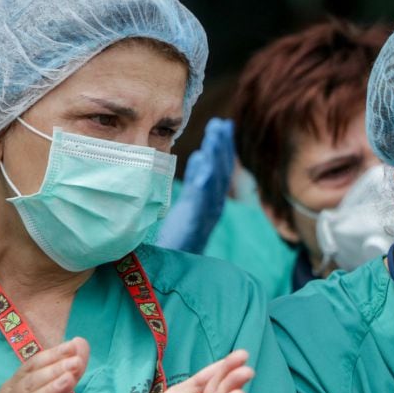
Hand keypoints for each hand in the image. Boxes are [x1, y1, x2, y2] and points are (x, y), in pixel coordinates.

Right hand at [0, 338, 88, 392]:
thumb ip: (62, 383)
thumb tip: (79, 354)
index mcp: (13, 392)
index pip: (31, 367)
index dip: (54, 354)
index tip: (76, 344)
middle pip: (30, 382)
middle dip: (54, 368)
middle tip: (77, 359)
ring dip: (49, 389)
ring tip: (69, 378)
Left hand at [155, 117, 235, 253]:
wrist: (170, 268)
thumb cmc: (176, 240)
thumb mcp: (185, 206)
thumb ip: (194, 182)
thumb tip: (197, 157)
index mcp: (208, 201)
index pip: (218, 170)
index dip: (222, 148)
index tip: (223, 125)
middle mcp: (211, 206)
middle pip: (221, 172)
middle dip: (223, 147)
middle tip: (222, 124)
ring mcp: (205, 214)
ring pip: (215, 180)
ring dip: (217, 156)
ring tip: (216, 134)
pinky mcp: (193, 222)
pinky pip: (201, 196)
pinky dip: (204, 178)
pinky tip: (203, 161)